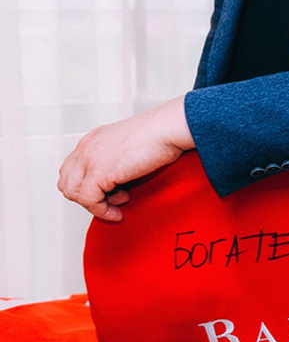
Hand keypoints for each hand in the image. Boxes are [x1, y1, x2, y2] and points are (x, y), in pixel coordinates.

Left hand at [58, 97, 193, 220]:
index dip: (84, 186)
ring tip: (117, 204)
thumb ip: (115, 158)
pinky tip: (117, 212)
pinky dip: (103, 212)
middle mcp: (86, 148)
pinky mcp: (99, 172)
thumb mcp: (128, 143)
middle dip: (86, 197)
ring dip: (95, 205)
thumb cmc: (160, 134)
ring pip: (74, 194)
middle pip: (67, 183)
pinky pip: (90, 201)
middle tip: (110, 200)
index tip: (104, 193)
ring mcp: (89, 159)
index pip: (70, 170)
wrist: (167, 128)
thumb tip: (117, 180)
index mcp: (92, 140)